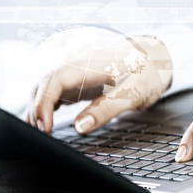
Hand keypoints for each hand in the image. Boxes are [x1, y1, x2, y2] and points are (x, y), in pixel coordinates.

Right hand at [27, 27, 171, 133]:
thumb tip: (81, 126)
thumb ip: (108, 108)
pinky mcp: (82, 81)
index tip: (44, 126)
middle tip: (41, 133)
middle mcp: (80, 66)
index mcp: (90, 64)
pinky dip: (48, 105)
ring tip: (41, 130)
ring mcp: (79, 73)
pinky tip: (48, 118)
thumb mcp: (134, 92)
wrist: (155, 58)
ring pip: (48, 87)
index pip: (55, 80)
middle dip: (36, 108)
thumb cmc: (147, 71)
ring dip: (39, 106)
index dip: (43, 103)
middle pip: (45, 83)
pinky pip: (58, 90)